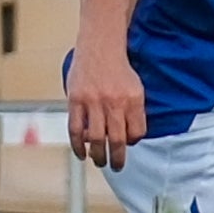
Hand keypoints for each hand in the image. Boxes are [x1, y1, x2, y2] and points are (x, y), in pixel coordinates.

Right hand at [67, 48, 146, 169]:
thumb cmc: (118, 69)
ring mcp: (93, 101)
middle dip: (117, 158)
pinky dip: (78, 145)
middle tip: (117, 166)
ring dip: (98, 156)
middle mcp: (114, 102)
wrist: (100, 46)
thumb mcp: (136, 87)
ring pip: (96, 138)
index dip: (133, 142)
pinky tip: (81, 154)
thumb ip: (134, 111)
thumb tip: (130, 138)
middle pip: (116, 140)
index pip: (137, 132)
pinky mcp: (76, 100)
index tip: (128, 145)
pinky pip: (76, 129)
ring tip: (99, 162)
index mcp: (133, 99)